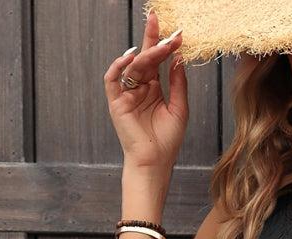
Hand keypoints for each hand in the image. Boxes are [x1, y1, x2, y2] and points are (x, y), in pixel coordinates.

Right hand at [104, 12, 187, 174]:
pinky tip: (130, 57)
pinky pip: (112, 79)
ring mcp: (127, 94)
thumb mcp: (179, 108)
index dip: (164, 46)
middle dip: (151, 40)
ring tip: (160, 47)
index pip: (157, 61)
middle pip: (144, 58)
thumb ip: (178, 83)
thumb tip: (178, 58)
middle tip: (158, 23)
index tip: (176, 34)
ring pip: (132, 67)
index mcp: (153, 89)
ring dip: (145, 54)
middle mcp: (139, 88)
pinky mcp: (116, 102)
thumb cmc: (167, 141)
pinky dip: (118, 67)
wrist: (155, 162)